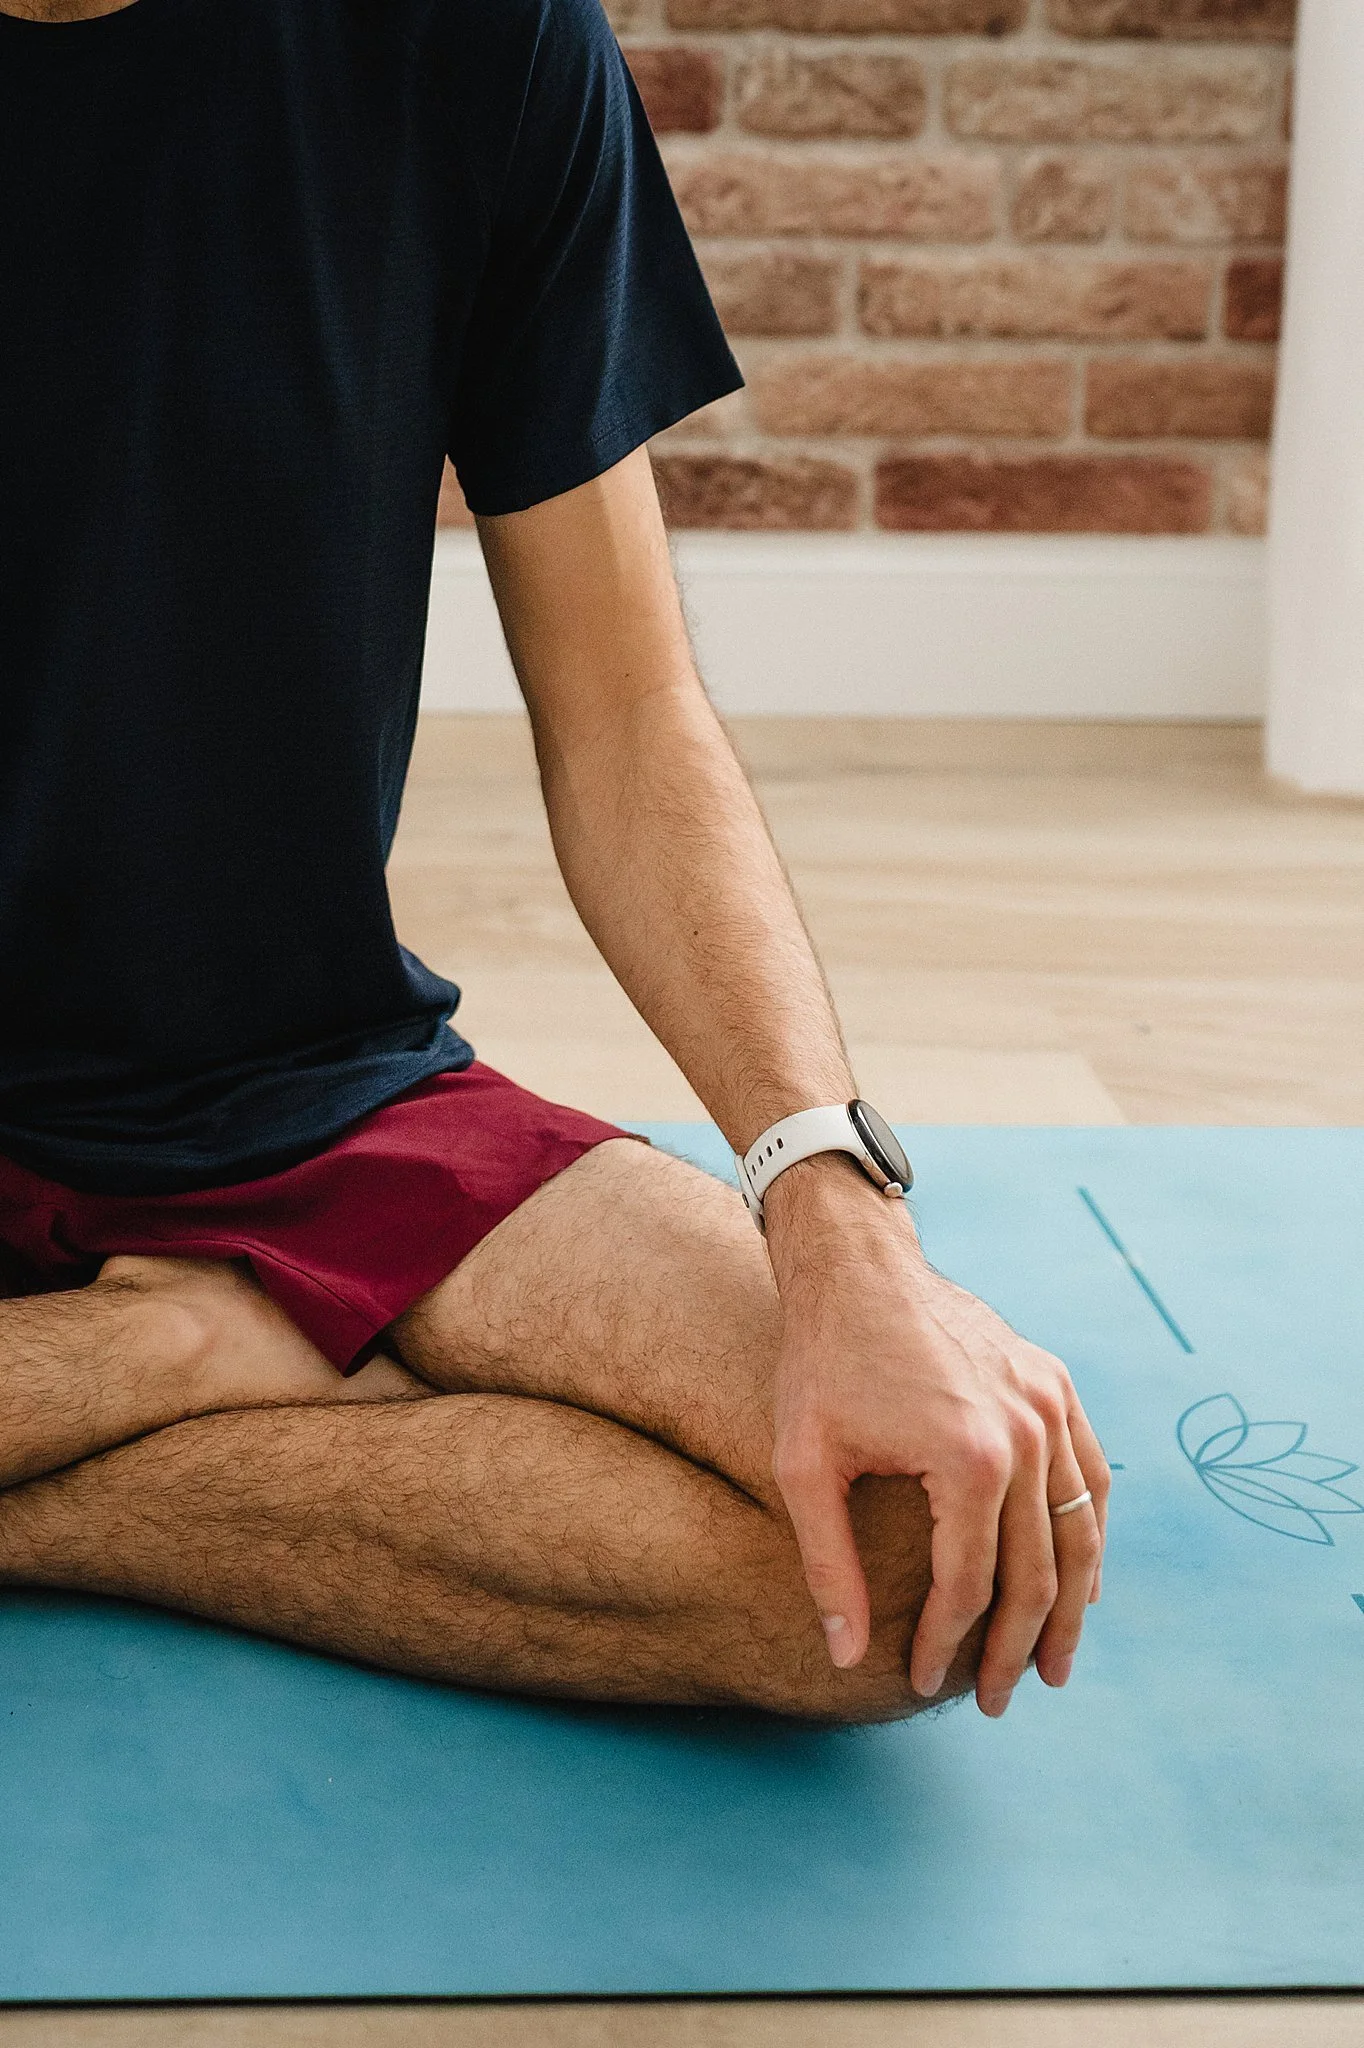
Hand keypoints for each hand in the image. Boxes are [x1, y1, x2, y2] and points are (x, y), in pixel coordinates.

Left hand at [763, 1158, 1109, 1715]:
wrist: (858, 1267)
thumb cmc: (822, 1363)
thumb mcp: (805, 1466)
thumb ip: (829, 1565)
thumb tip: (847, 1657)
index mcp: (967, 1458)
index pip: (969, 1584)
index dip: (947, 1643)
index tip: (923, 1681)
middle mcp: (1025, 1433)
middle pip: (1035, 1571)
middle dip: (1017, 1648)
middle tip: (999, 1700)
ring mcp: (1049, 1405)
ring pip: (1079, 1530)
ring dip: (1070, 1608)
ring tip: (1054, 1666)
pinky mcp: (1053, 1384)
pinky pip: (1089, 1475)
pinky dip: (1089, 1534)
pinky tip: (1078, 1581)